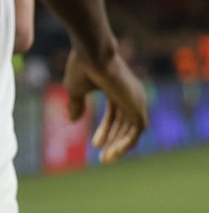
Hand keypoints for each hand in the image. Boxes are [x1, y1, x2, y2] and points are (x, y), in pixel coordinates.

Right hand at [65, 45, 146, 163]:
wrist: (91, 53)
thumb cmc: (81, 67)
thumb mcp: (75, 90)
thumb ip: (77, 105)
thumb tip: (73, 121)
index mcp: (115, 89)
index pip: (115, 115)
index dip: (105, 130)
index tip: (95, 144)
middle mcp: (129, 94)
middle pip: (124, 124)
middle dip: (113, 141)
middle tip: (103, 158)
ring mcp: (135, 99)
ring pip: (133, 130)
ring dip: (120, 146)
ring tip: (105, 159)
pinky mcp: (138, 104)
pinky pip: (137, 130)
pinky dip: (127, 142)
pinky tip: (114, 151)